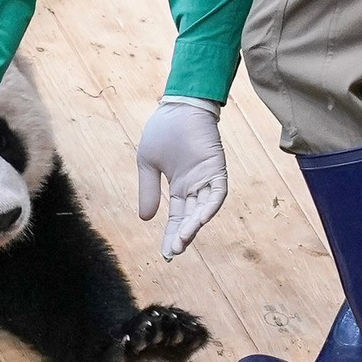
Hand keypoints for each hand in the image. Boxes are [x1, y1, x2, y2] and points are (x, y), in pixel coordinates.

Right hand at [137, 96, 227, 259]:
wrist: (177, 107)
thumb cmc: (162, 131)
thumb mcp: (147, 163)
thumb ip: (148, 190)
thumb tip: (145, 219)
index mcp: (179, 187)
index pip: (177, 217)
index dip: (171, 234)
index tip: (165, 254)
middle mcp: (195, 187)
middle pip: (190, 218)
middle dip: (182, 235)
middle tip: (173, 252)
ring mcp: (206, 179)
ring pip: (203, 209)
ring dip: (194, 225)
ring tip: (181, 240)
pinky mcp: (216, 169)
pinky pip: (216, 193)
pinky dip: (209, 206)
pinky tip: (199, 219)